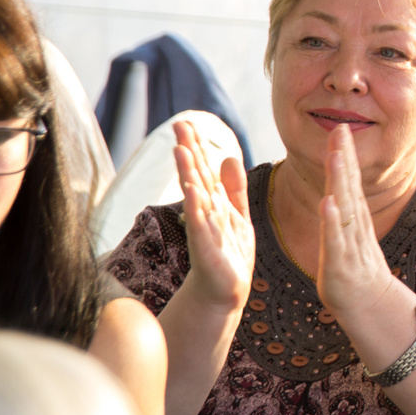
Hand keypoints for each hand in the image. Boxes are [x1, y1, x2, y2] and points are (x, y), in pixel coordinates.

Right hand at [174, 118, 252, 312]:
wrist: (225, 291)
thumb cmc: (229, 254)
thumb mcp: (237, 215)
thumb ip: (234, 188)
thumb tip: (229, 157)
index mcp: (213, 203)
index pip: (202, 169)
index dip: (195, 146)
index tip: (185, 122)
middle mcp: (204, 212)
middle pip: (195, 175)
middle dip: (188, 150)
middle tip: (178, 124)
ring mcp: (203, 228)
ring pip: (196, 194)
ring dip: (188, 172)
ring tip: (181, 148)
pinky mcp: (205, 247)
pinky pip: (200, 223)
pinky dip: (197, 206)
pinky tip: (193, 188)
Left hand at [311, 122, 401, 324]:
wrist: (368, 305)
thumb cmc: (354, 269)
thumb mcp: (348, 234)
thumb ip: (344, 210)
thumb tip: (336, 187)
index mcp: (354, 217)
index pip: (349, 180)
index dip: (345, 153)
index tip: (341, 127)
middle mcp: (355, 225)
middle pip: (349, 185)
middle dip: (344, 156)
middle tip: (341, 128)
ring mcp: (349, 242)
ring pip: (345, 206)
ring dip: (341, 181)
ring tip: (336, 157)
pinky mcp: (340, 263)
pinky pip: (336, 239)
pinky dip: (332, 220)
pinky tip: (328, 202)